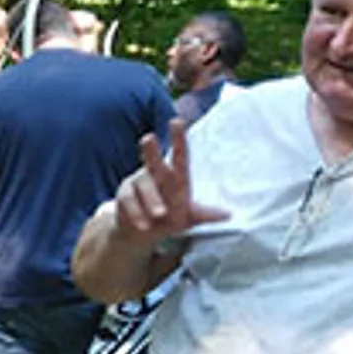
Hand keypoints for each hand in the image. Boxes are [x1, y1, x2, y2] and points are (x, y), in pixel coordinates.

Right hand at [113, 120, 227, 246]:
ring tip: (159, 214)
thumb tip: (228, 214)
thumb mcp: (189, 218)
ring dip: (151, 199)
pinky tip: (143, 225)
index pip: (179, 155)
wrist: (142, 233)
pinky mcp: (124, 195)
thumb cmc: (169, 219)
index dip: (178, 138)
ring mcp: (137, 183)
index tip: (176, 121)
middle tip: (148, 138)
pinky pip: (128, 200)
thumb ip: (204, 214)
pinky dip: (137, 213)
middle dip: (151, 150)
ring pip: (143, 185)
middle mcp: (155, 175)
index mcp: (175, 177)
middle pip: (153, 160)